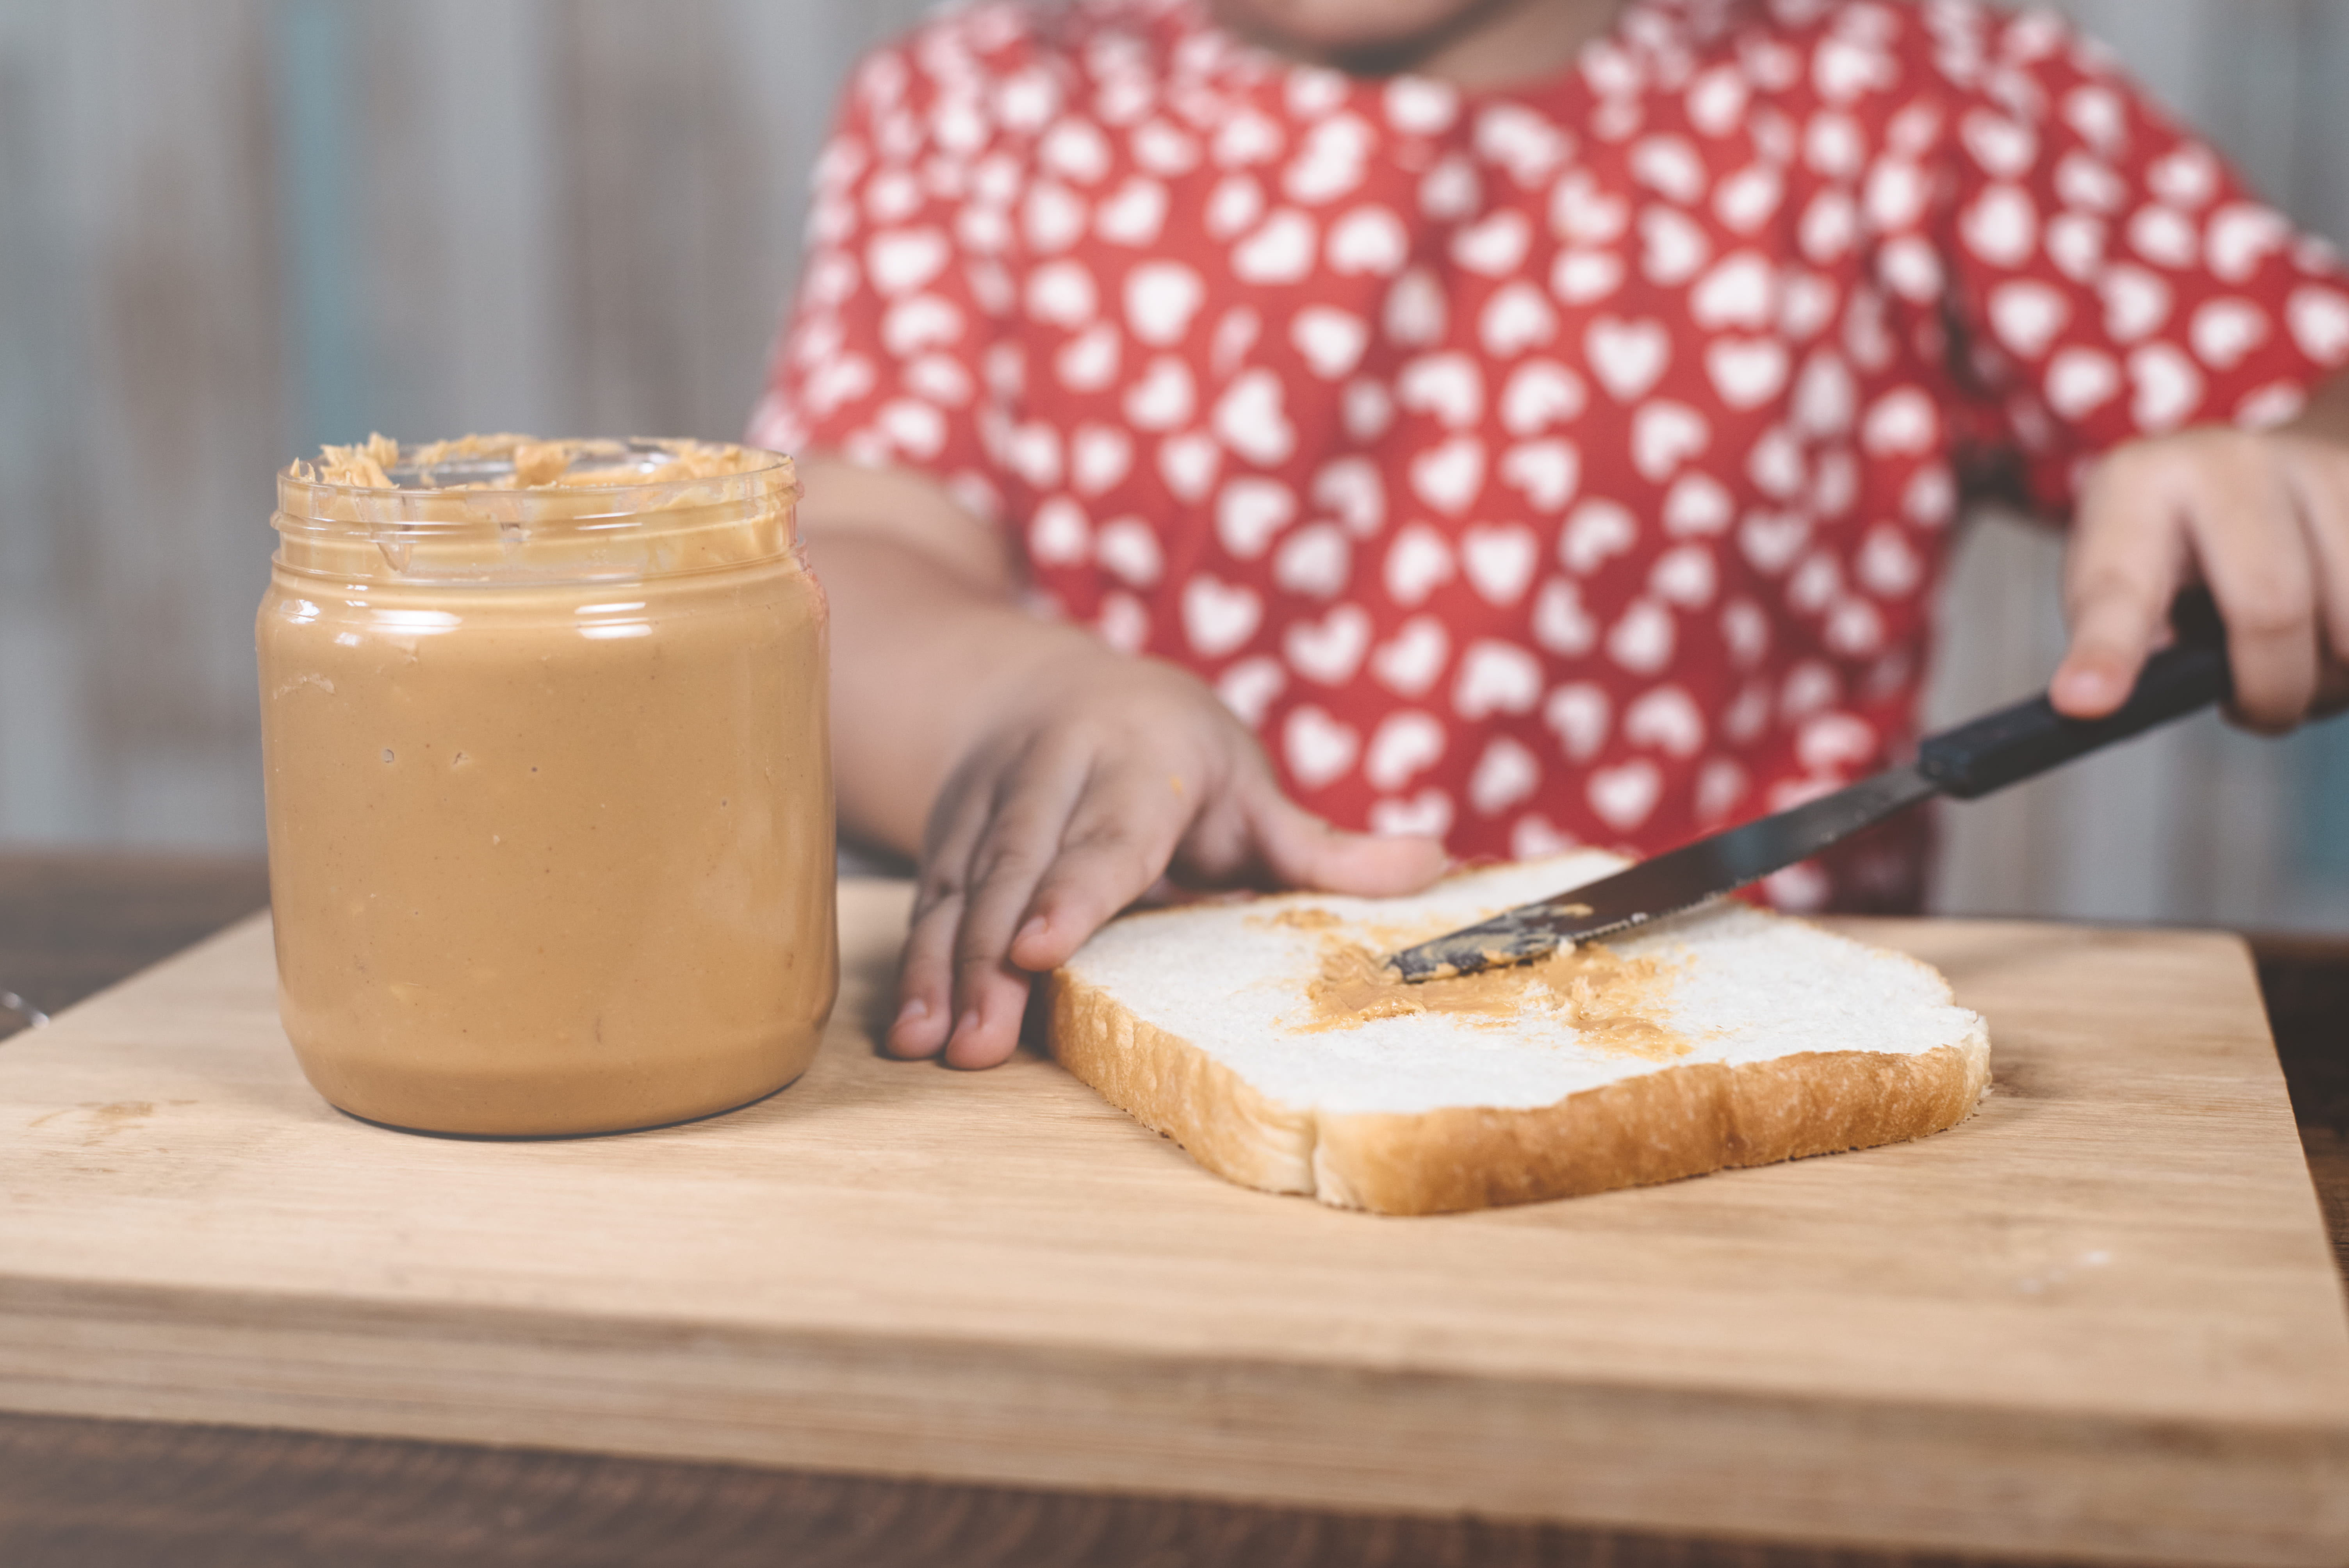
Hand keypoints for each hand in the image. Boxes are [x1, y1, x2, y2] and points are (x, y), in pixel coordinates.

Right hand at [885, 648, 1445, 1068]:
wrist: (1046, 685)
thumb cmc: (1174, 749)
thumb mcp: (1252, 785)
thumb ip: (1322, 845)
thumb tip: (1435, 866)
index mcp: (1140, 761)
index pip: (1107, 836)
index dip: (1073, 892)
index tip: (1043, 950)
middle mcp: (1054, 774)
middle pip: (1019, 869)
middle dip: (991, 957)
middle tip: (977, 1040)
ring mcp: (990, 802)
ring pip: (963, 886)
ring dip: (941, 968)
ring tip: (930, 1043)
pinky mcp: (947, 830)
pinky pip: (930, 895)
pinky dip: (917, 961)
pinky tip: (907, 1026)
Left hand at [2053, 382, 2348, 730]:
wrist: (2249, 467)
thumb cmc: (2172, 544)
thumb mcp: (2121, 578)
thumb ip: (2128, 643)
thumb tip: (2127, 702)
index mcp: (2135, 490)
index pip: (2120, 589)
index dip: (2106, 652)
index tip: (2085, 702)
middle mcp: (2228, 462)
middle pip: (2271, 607)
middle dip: (2272, 688)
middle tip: (2260, 709)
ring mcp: (2317, 465)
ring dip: (2332, 675)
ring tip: (2299, 664)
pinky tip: (2333, 634)